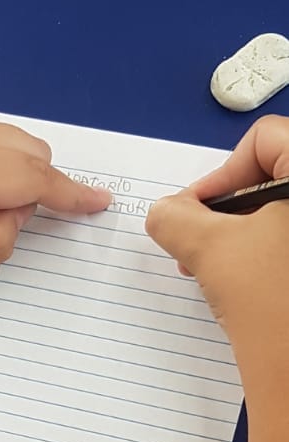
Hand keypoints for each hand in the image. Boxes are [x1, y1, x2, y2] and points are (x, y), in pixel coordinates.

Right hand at [147, 116, 288, 390]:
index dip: (222, 174)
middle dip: (230, 210)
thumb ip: (175, 218)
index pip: (266, 138)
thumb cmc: (272, 302)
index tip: (197, 214)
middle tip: (202, 246)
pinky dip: (271, 255)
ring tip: (220, 273)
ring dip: (247, 236)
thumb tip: (164, 211)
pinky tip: (250, 288)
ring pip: (284, 213)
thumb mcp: (210, 251)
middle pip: (276, 174)